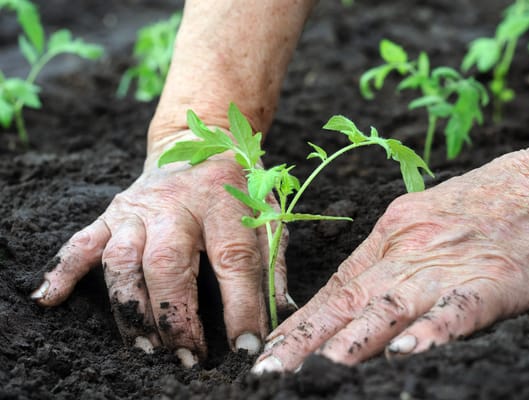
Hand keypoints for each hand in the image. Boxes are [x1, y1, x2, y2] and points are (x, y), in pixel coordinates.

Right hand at [31, 129, 292, 366]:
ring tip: (146, 348)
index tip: (244, 347)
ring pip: (122, 260)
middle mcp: (178, 204)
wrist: (201, 138)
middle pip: (168, 263)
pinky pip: (83, 241)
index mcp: (224, 202)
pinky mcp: (113, 212)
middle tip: (187, 357)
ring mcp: (140, 208)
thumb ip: (273, 261)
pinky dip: (64, 270)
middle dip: (175, 316)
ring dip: (130, 308)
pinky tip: (50, 298)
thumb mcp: (269, 212)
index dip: (241, 307)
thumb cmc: (240, 184)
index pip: (234, 260)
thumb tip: (280, 313)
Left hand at [252, 144, 528, 372]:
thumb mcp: (423, 216)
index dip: (301, 321)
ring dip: (350, 342)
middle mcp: (410, 250)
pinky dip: (429, 332)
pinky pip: (456, 310)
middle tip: (269, 369)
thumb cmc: (488, 199)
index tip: (272, 346)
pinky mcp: (494, 280)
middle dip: (306, 340)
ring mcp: (449, 265)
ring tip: (315, 371)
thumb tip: (353, 289)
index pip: (337, 286)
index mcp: (392, 234)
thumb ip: (390, 253)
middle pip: (349, 302)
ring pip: (389, 308)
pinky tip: (404, 354)